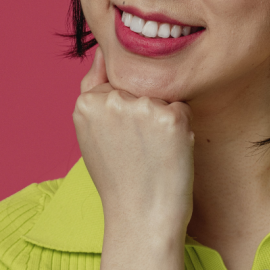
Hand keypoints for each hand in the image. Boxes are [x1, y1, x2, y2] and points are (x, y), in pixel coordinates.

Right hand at [72, 47, 194, 235]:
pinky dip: (182, 130)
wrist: (141, 218)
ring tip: (152, 153)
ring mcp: (142, 106)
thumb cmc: (119, 178)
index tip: (120, 145)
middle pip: (141, 88)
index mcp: (86, 102)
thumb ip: (93, 88)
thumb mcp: (92, 132)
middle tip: (137, 152)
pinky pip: (182, 110)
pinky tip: (168, 153)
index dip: (125, 116)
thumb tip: (103, 50)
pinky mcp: (171, 117)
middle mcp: (112, 99)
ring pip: (163, 97)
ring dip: (164, 120)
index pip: (117, 86)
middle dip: (145, 114)